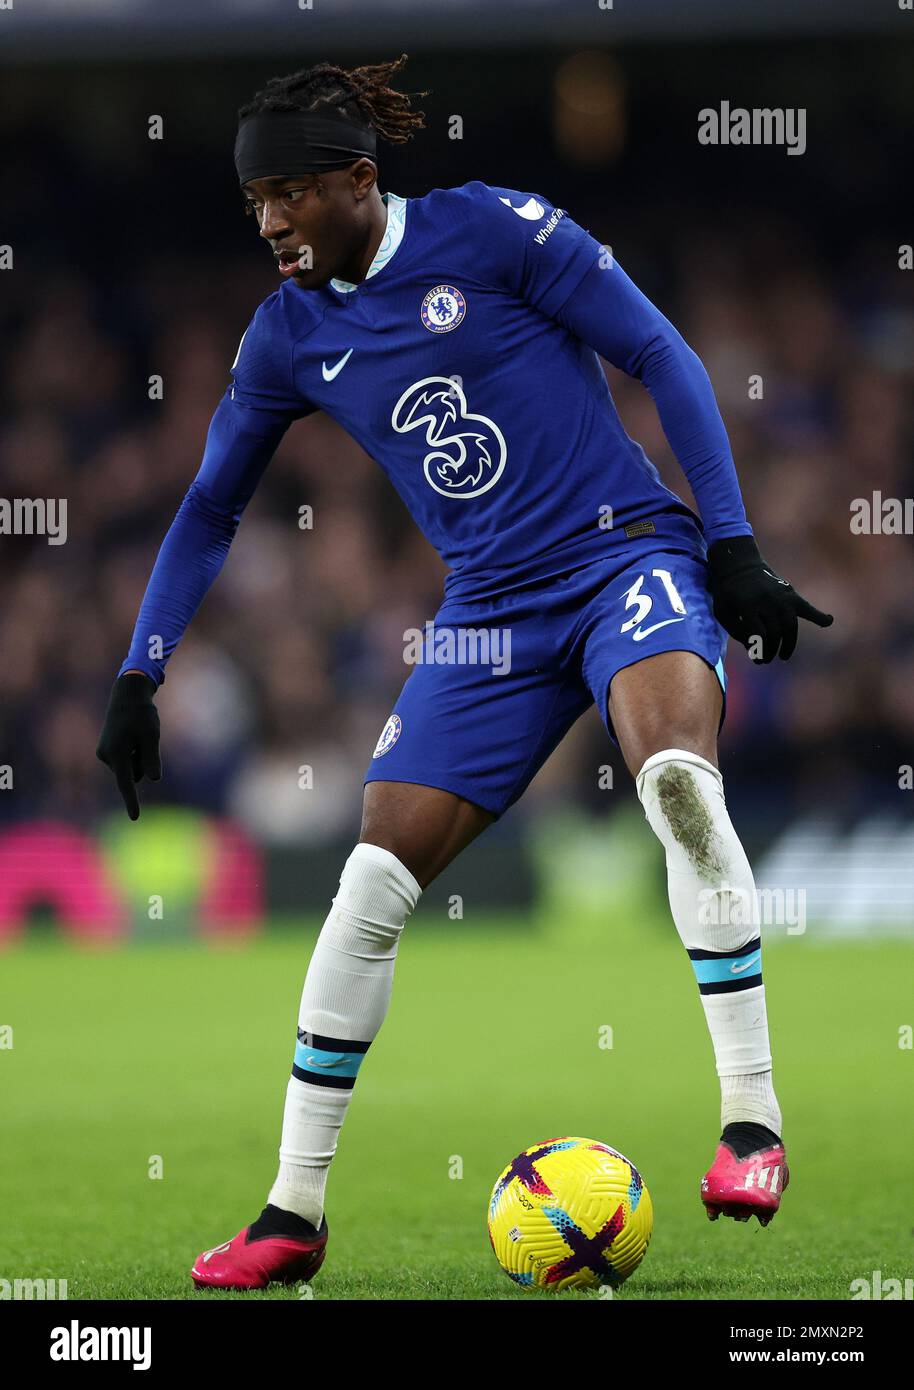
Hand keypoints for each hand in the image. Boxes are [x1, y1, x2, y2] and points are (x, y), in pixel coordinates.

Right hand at [96, 672, 161, 818]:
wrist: (126, 696)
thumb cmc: (142, 715)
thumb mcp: (152, 736)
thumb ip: (152, 758)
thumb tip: (154, 779)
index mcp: (117, 754)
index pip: (126, 783)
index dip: (131, 801)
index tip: (134, 818)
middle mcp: (107, 756)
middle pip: (133, 775)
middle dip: (143, 763)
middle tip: (144, 738)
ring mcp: (105, 753)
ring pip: (130, 768)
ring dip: (138, 757)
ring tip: (137, 735)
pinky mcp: (107, 750)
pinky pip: (126, 761)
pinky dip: (133, 753)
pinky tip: (132, 734)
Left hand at [707, 535, 832, 663]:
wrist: (739, 565)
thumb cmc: (727, 593)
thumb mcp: (722, 612)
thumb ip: (737, 631)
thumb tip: (755, 650)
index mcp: (747, 604)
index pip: (758, 635)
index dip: (758, 651)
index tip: (756, 659)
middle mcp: (766, 600)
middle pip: (774, 633)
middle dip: (770, 651)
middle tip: (766, 660)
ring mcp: (781, 596)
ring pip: (790, 627)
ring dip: (788, 644)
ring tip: (783, 656)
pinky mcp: (790, 594)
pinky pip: (807, 607)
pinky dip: (819, 615)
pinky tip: (828, 621)